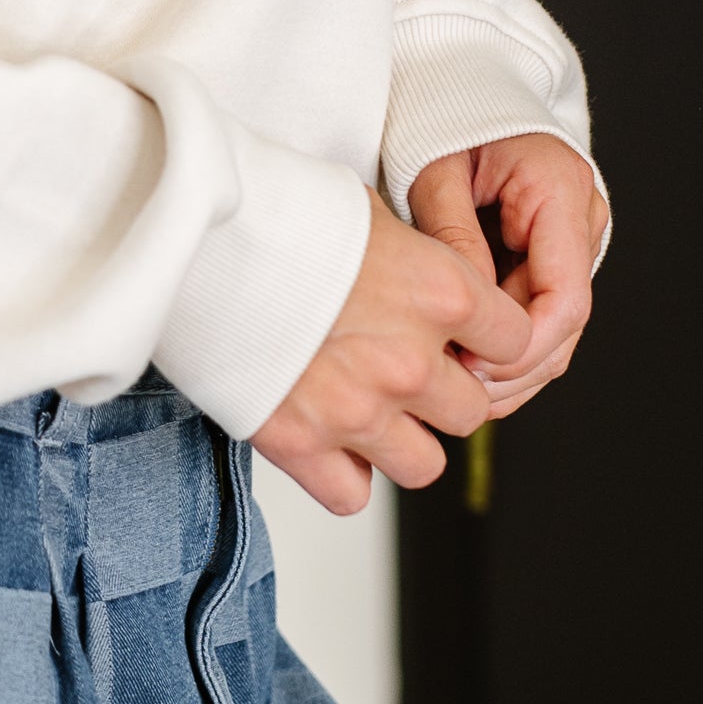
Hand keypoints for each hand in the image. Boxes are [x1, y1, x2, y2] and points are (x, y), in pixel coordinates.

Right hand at [252, 193, 529, 515]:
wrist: (188, 233)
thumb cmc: (274, 208)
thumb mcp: (364, 209)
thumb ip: (415, 255)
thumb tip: (429, 275)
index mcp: (441, 291)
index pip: (514, 342)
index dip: (488, 339)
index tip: (462, 336)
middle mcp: (411, 360)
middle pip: (471, 411)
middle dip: (440, 393)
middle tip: (399, 366)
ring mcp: (358, 410)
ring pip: (424, 464)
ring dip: (399, 439)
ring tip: (362, 403)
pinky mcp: (300, 444)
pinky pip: (353, 495)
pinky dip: (342, 474)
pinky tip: (323, 434)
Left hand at [407, 134, 604, 416]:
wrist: (461, 83)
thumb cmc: (445, 117)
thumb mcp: (435, 170)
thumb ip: (453, 238)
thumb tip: (466, 314)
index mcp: (561, 190)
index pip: (567, 297)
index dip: (524, 344)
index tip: (474, 363)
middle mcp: (582, 220)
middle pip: (566, 323)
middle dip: (515, 365)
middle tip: (455, 386)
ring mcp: (575, 241)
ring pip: (558, 330)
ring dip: (513, 366)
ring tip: (456, 385)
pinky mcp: (554, 255)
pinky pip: (542, 314)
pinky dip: (509, 346)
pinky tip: (467, 365)